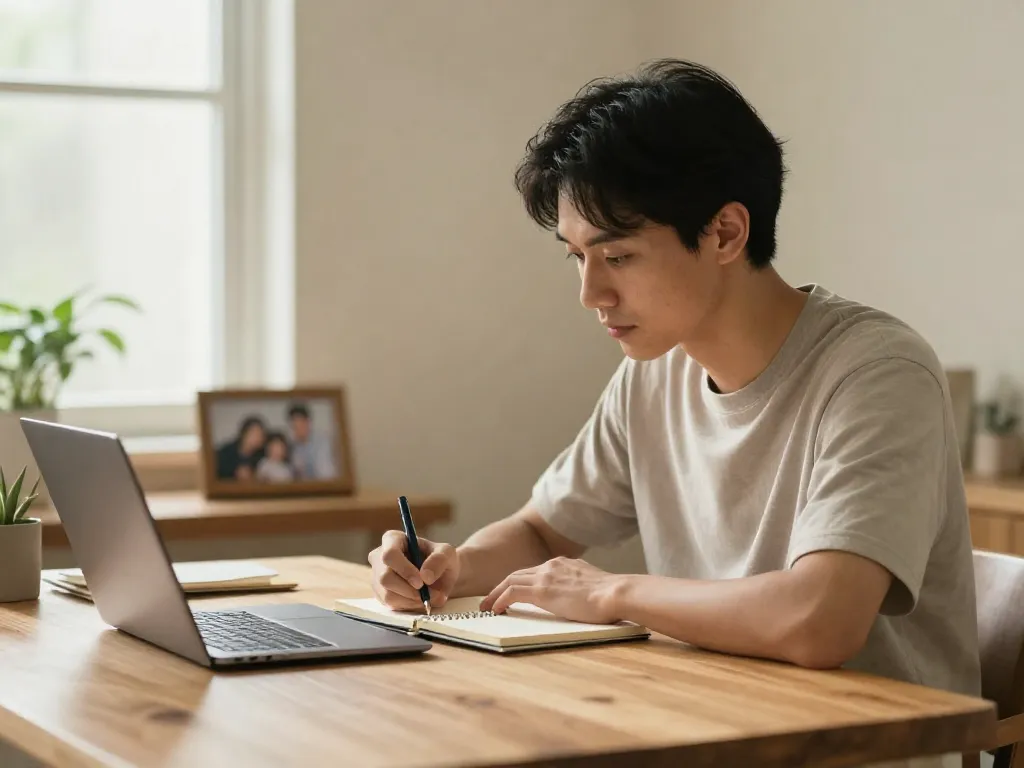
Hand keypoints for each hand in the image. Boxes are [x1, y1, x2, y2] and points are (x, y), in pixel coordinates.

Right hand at [368, 530, 459, 610]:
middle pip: (385, 578)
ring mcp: (377, 576)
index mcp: (393, 539)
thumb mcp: (447, 554)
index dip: (404, 570)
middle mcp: (379, 557)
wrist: (440, 576)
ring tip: (430, 598)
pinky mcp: (380, 593)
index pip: (390, 554)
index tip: (421, 582)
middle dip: (409, 590)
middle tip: (429, 595)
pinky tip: (420, 600)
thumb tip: (426, 576)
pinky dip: (409, 606)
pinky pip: (391, 605)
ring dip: (411, 600)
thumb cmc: (440, 559)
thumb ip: (439, 560)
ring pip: (387, 594)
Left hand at [479, 557, 622, 623]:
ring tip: (486, 606)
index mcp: (564, 564)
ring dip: (495, 593)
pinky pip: (512, 592)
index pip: (535, 571)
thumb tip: (581, 598)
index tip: (512, 592)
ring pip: (510, 580)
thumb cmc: (612, 596)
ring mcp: (546, 576)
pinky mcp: (542, 590)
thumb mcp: (593, 586)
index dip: (521, 582)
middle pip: (518, 573)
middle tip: (491, 599)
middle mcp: (552, 565)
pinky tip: (494, 609)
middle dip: (502, 586)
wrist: (616, 593)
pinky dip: (500, 599)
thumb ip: (581, 588)